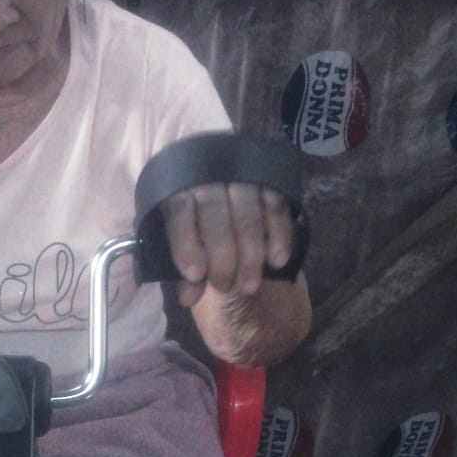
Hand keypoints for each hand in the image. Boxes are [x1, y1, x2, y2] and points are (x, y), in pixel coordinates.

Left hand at [163, 182, 294, 308]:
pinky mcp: (270, 174)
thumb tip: (187, 299)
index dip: (185, 244)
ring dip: (251, 252)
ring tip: (250, 286)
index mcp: (177, 182)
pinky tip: (278, 261)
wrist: (217, 157)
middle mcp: (208, 172)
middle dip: (222, 256)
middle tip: (225, 286)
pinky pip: (276, 204)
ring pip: (247, 212)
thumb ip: (184, 261)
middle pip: (215, 213)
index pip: (179, 210)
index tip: (195, 274)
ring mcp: (241, 171)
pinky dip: (279, 234)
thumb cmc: (191, 202)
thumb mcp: (178, 225)